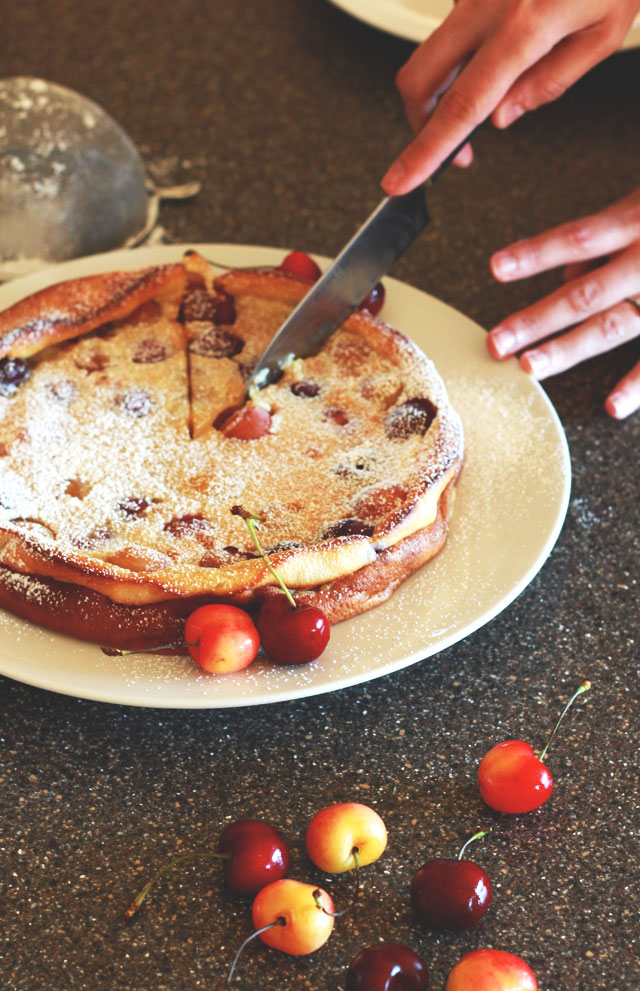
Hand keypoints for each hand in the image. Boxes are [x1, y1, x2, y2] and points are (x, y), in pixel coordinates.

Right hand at [382, 0, 639, 193]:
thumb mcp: (604, 32)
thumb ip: (550, 82)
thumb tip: (502, 117)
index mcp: (526, 25)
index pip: (461, 106)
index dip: (425, 150)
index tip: (401, 179)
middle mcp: (487, 1)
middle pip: (419, 78)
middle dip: (421, 123)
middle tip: (450, 148)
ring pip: (433, 51)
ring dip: (447, 83)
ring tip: (491, 87)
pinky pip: (454, 22)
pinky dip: (466, 48)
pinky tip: (499, 44)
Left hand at [486, 186, 639, 418]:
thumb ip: (610, 232)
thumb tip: (565, 272)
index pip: (580, 236)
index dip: (537, 252)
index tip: (495, 267)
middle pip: (587, 292)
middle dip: (537, 318)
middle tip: (495, 341)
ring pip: (616, 325)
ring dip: (570, 349)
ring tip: (530, 368)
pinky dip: (639, 384)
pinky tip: (611, 406)